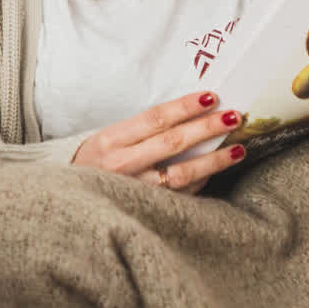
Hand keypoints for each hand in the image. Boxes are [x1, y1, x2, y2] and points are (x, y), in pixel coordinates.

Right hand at [71, 90, 247, 192]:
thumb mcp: (110, 139)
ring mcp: (136, 191)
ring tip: (238, 149)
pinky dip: (201, 181)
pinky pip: (181, 195)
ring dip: (214, 160)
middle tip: (234, 116)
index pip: (156, 118)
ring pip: (182, 174)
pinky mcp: (147, 210)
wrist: (71, 201)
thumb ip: (144, 129)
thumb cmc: (97, 164)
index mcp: (112, 141)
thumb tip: (191, 112)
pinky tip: (216, 171)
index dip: (186, 106)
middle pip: (173, 143)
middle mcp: (123, 166)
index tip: (211, 97)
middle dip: (207, 128)